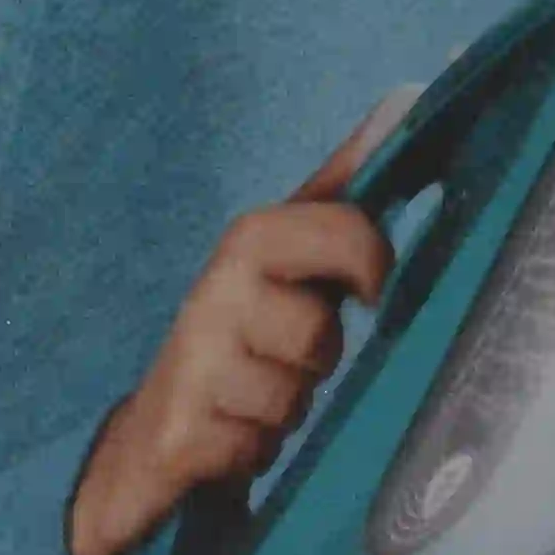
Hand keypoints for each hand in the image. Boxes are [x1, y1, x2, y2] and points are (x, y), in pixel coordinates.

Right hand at [67, 118, 394, 554]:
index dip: (369, 259)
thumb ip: (344, 195)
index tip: (372, 291)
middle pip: (318, 331)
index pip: (340, 227)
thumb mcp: (292, 261)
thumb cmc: (243, 340)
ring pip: (292, 397)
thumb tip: (404, 100)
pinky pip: (255, 450)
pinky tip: (231, 438)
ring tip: (259, 400)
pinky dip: (255, 453)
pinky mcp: (176, 435)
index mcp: (250, 242)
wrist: (150, 441)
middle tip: (295, 357)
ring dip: (289, 411)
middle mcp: (212, 293)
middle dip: (320, 356)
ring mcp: (190, 365)